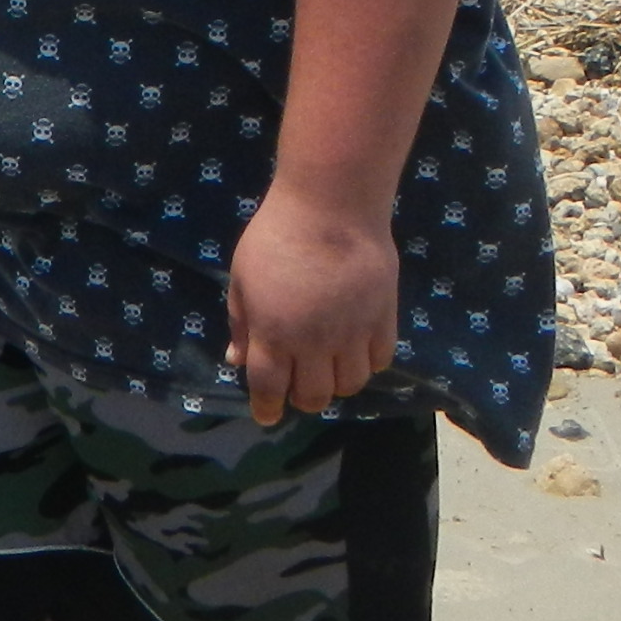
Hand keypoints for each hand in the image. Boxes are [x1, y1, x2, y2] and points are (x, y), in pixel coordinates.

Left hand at [224, 193, 399, 428]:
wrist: (331, 206)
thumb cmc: (276, 236)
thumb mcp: (241, 278)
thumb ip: (241, 323)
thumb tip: (236, 360)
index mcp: (273, 334)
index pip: (269, 389)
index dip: (267, 408)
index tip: (267, 415)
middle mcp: (314, 343)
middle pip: (314, 397)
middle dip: (303, 398)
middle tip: (300, 383)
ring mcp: (353, 333)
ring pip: (351, 385)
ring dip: (337, 383)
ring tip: (329, 366)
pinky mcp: (384, 318)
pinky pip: (380, 360)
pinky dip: (367, 362)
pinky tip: (357, 348)